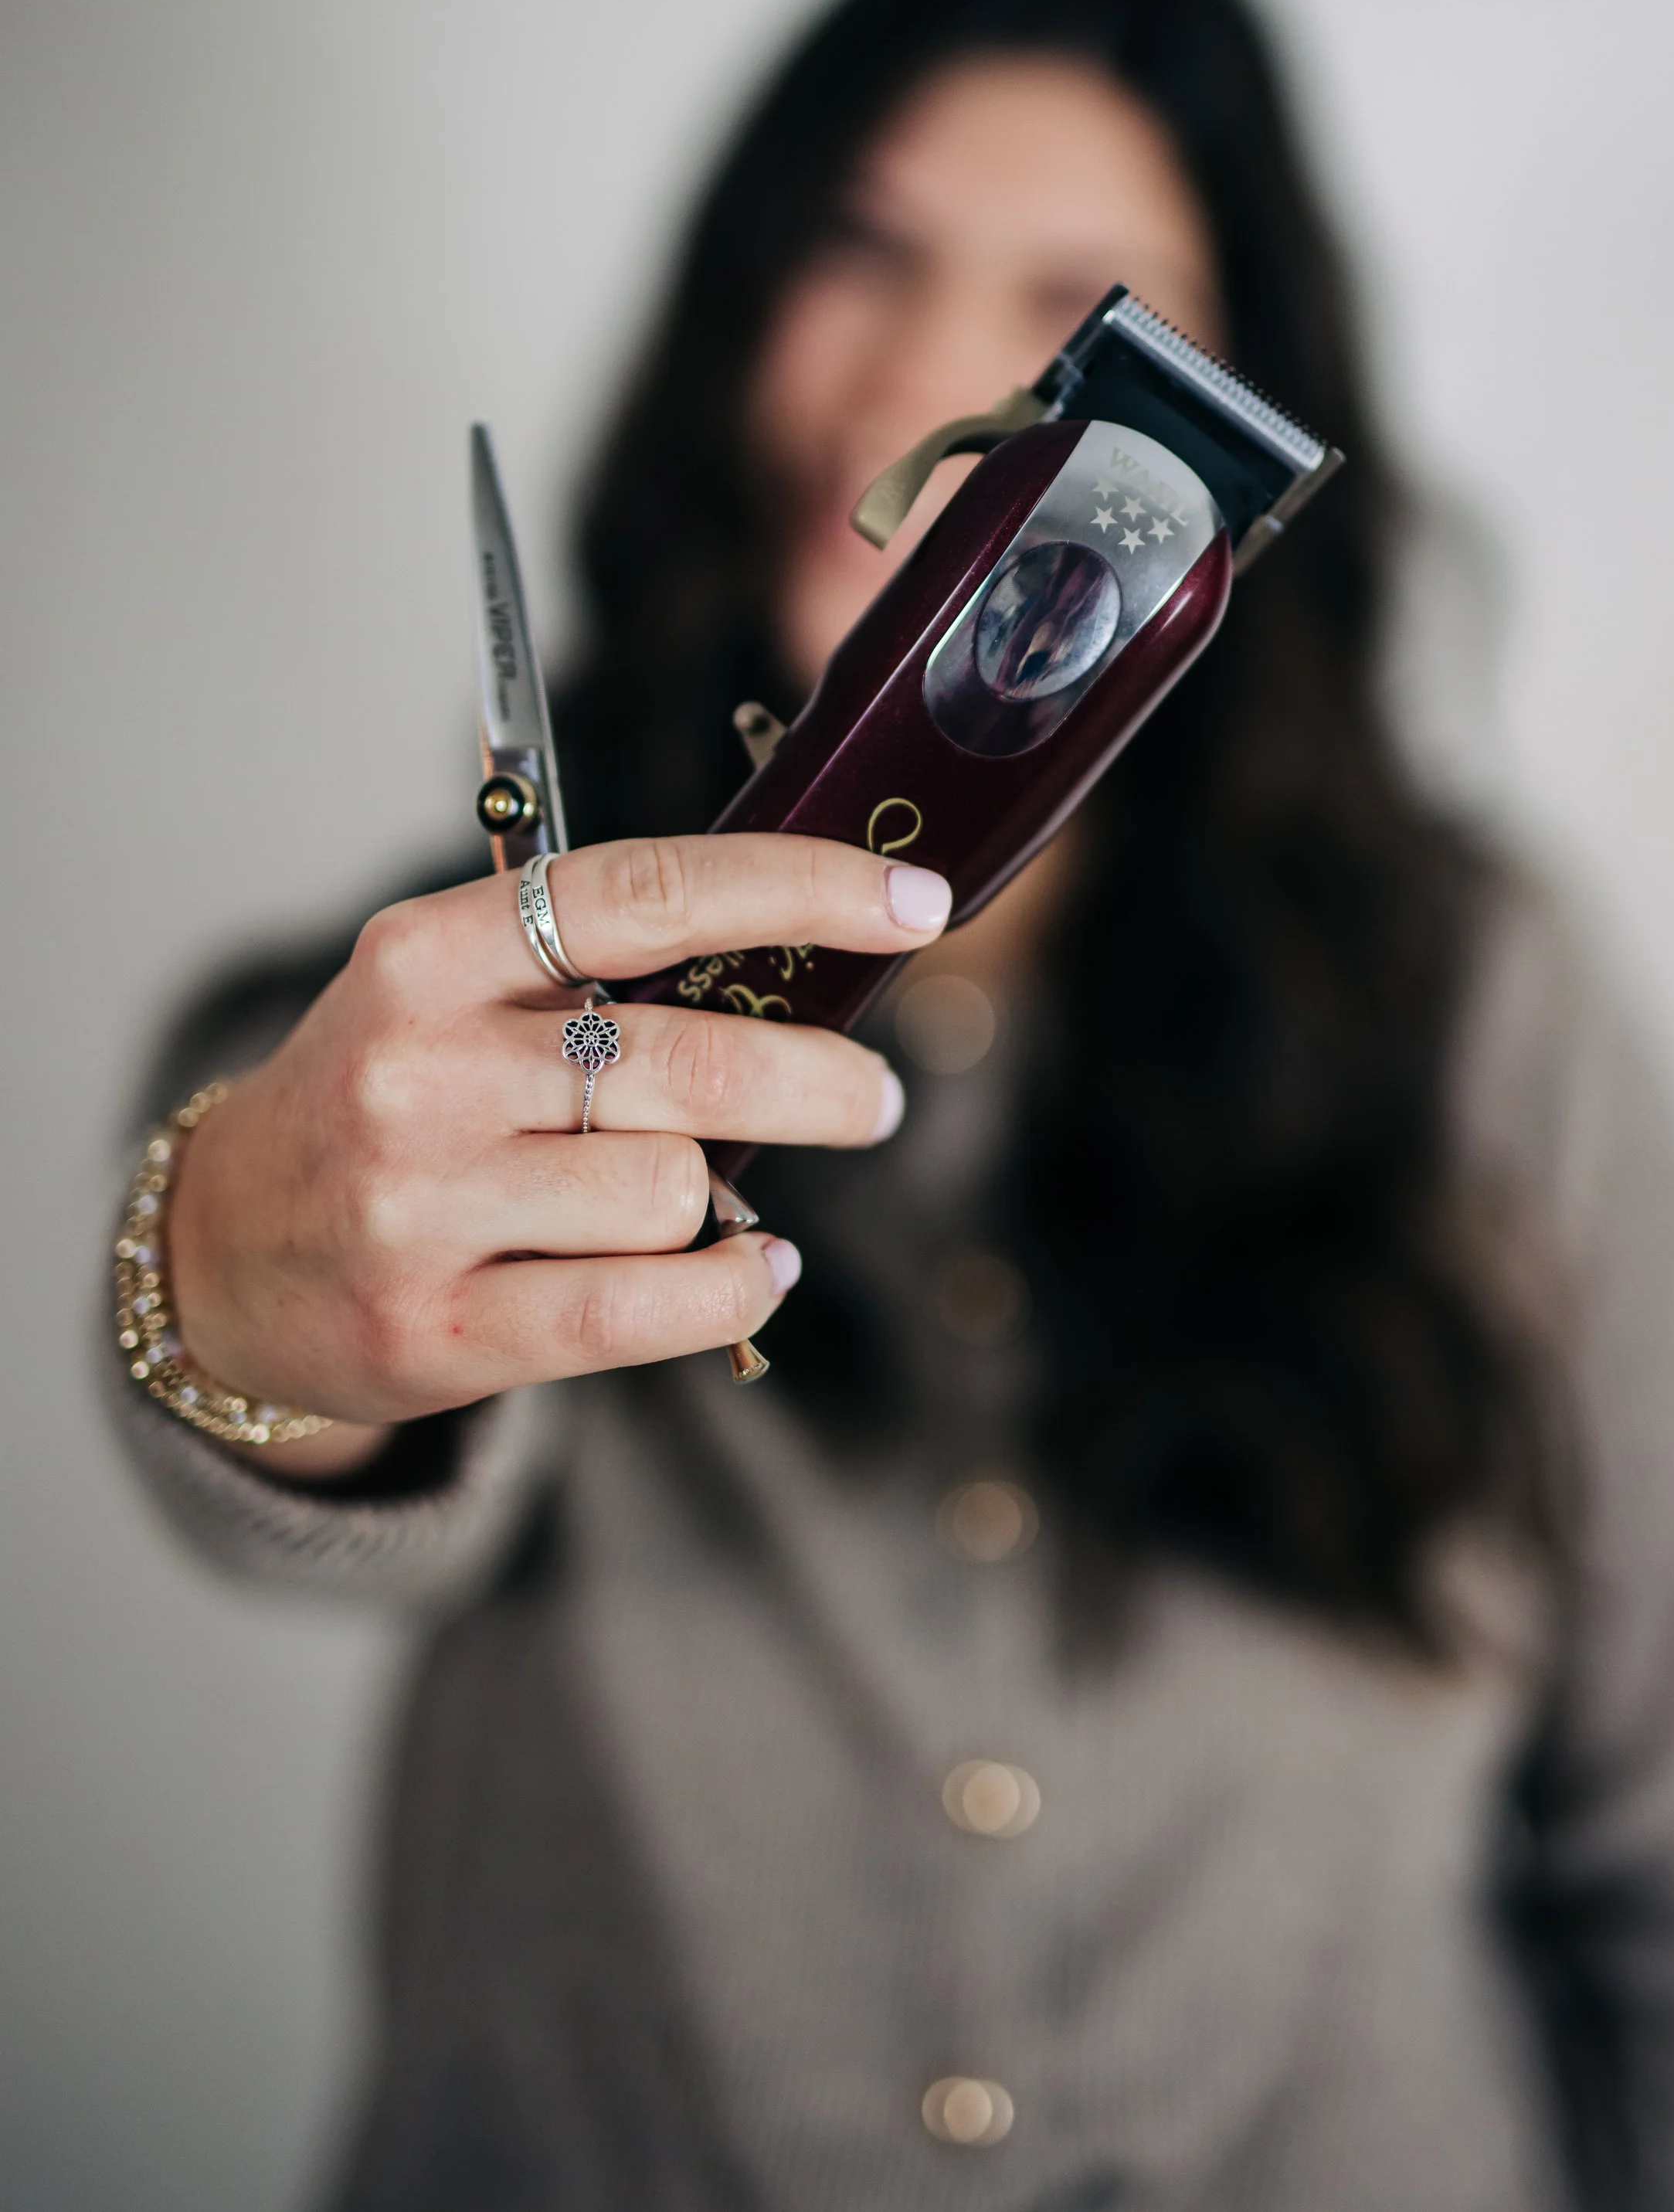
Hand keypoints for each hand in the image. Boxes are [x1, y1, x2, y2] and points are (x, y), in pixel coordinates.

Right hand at [166, 834, 950, 1472]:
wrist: (219, 1252)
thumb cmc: (382, 1098)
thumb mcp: (451, 991)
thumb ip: (593, 969)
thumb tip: (805, 952)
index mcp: (431, 952)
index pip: (646, 894)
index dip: (798, 889)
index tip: (913, 903)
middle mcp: (420, 1068)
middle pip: (688, 1060)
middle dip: (820, 1080)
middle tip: (874, 1096)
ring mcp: (420, 1203)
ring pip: (672, 1191)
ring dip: (724, 1200)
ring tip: (712, 1201)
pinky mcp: (436, 1326)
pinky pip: (640, 1311)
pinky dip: (728, 1289)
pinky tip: (754, 1266)